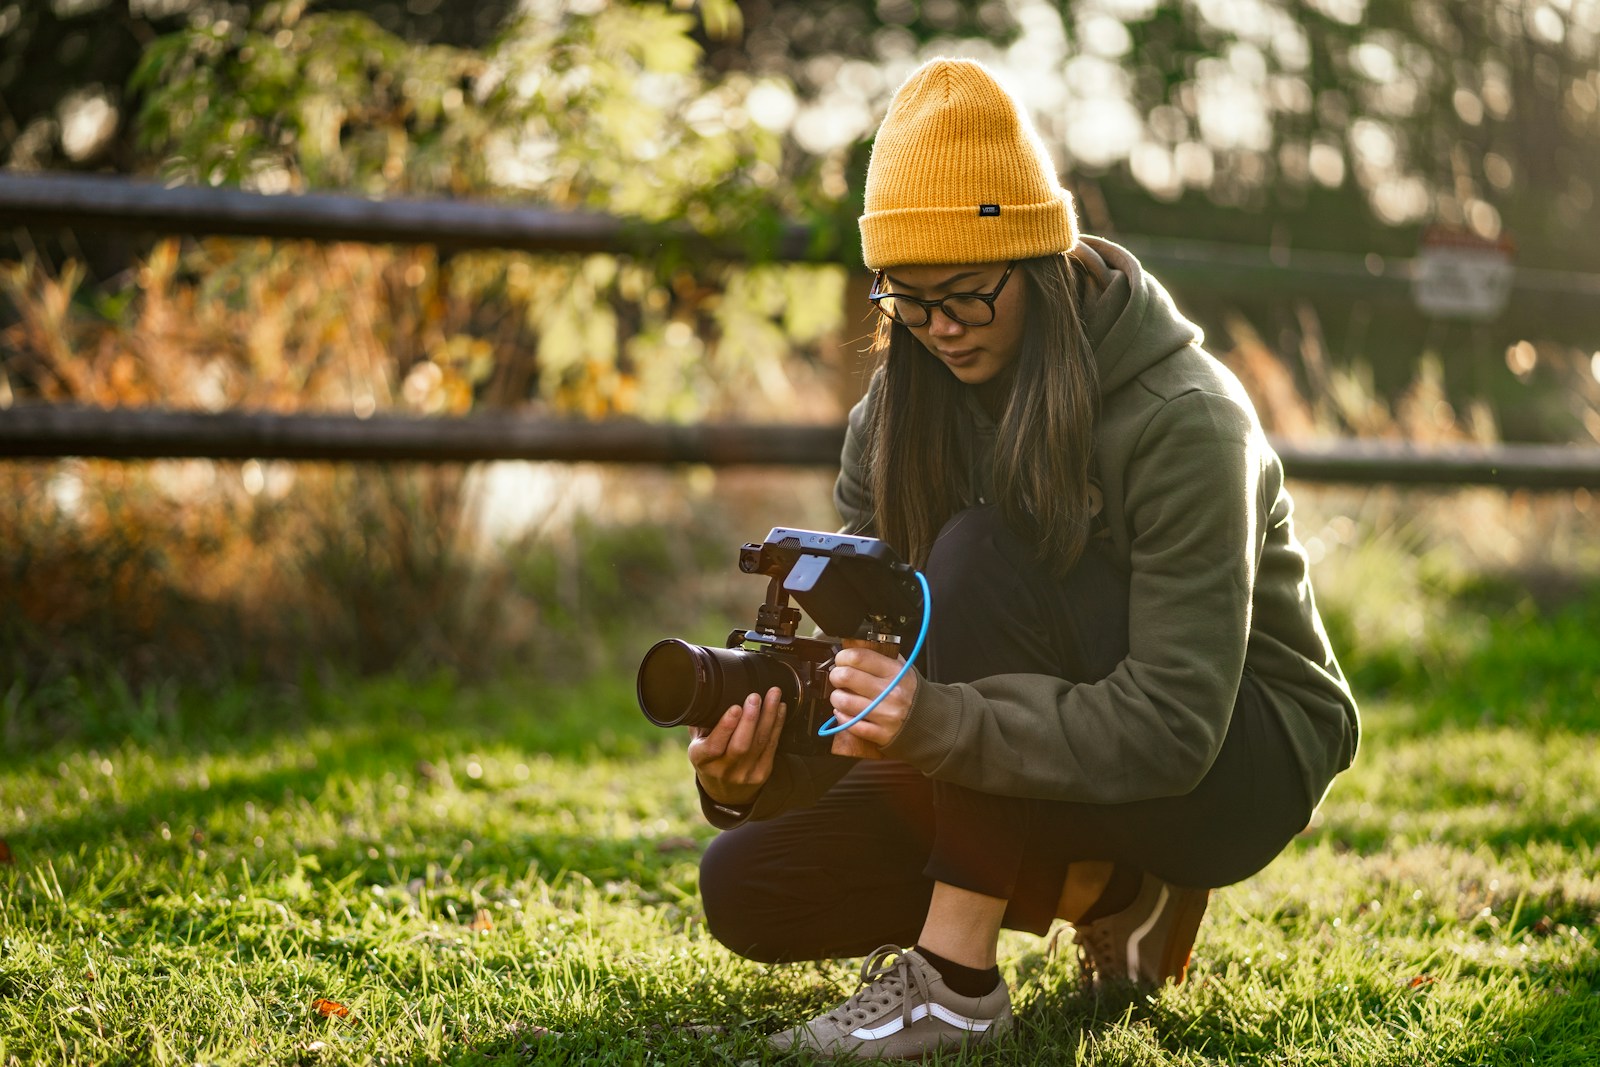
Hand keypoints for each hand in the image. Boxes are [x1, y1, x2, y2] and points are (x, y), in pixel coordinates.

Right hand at [687, 687, 785, 806]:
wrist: (726, 792)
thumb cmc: (710, 759)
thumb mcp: (698, 744)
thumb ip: (701, 723)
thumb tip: (705, 693)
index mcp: (702, 760)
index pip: (714, 746)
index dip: (725, 727)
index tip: (735, 708)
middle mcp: (723, 770)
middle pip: (740, 746)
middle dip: (750, 719)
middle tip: (755, 697)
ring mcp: (744, 774)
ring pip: (759, 743)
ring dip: (768, 716)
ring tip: (773, 695)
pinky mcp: (762, 773)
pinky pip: (772, 746)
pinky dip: (777, 725)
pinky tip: (779, 709)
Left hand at [826, 643, 918, 759]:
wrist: (930, 721)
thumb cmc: (911, 693)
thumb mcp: (902, 668)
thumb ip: (881, 657)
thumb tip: (853, 646)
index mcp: (895, 672)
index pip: (858, 657)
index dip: (843, 656)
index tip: (841, 660)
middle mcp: (890, 692)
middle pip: (846, 677)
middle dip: (836, 675)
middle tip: (838, 677)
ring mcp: (885, 714)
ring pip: (844, 701)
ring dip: (836, 697)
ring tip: (841, 695)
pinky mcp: (880, 733)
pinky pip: (850, 723)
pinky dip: (842, 717)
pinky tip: (845, 711)